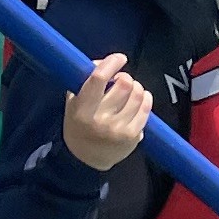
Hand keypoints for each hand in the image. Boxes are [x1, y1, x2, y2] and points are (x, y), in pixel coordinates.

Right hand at [62, 53, 153, 172]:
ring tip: (130, 91)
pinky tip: (140, 99)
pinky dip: (145, 98)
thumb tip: (106, 61)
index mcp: (82, 110)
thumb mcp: (73, 103)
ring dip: (136, 87)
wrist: (86, 161)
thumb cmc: (79, 125)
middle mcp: (100, 120)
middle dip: (124, 78)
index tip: (119, 58)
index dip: (111, 64)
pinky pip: (146, 108)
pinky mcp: (133, 137)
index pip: (98, 79)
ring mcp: (118, 130)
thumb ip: (85, 80)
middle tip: (121, 81)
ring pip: (138, 94)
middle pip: (124, 84)